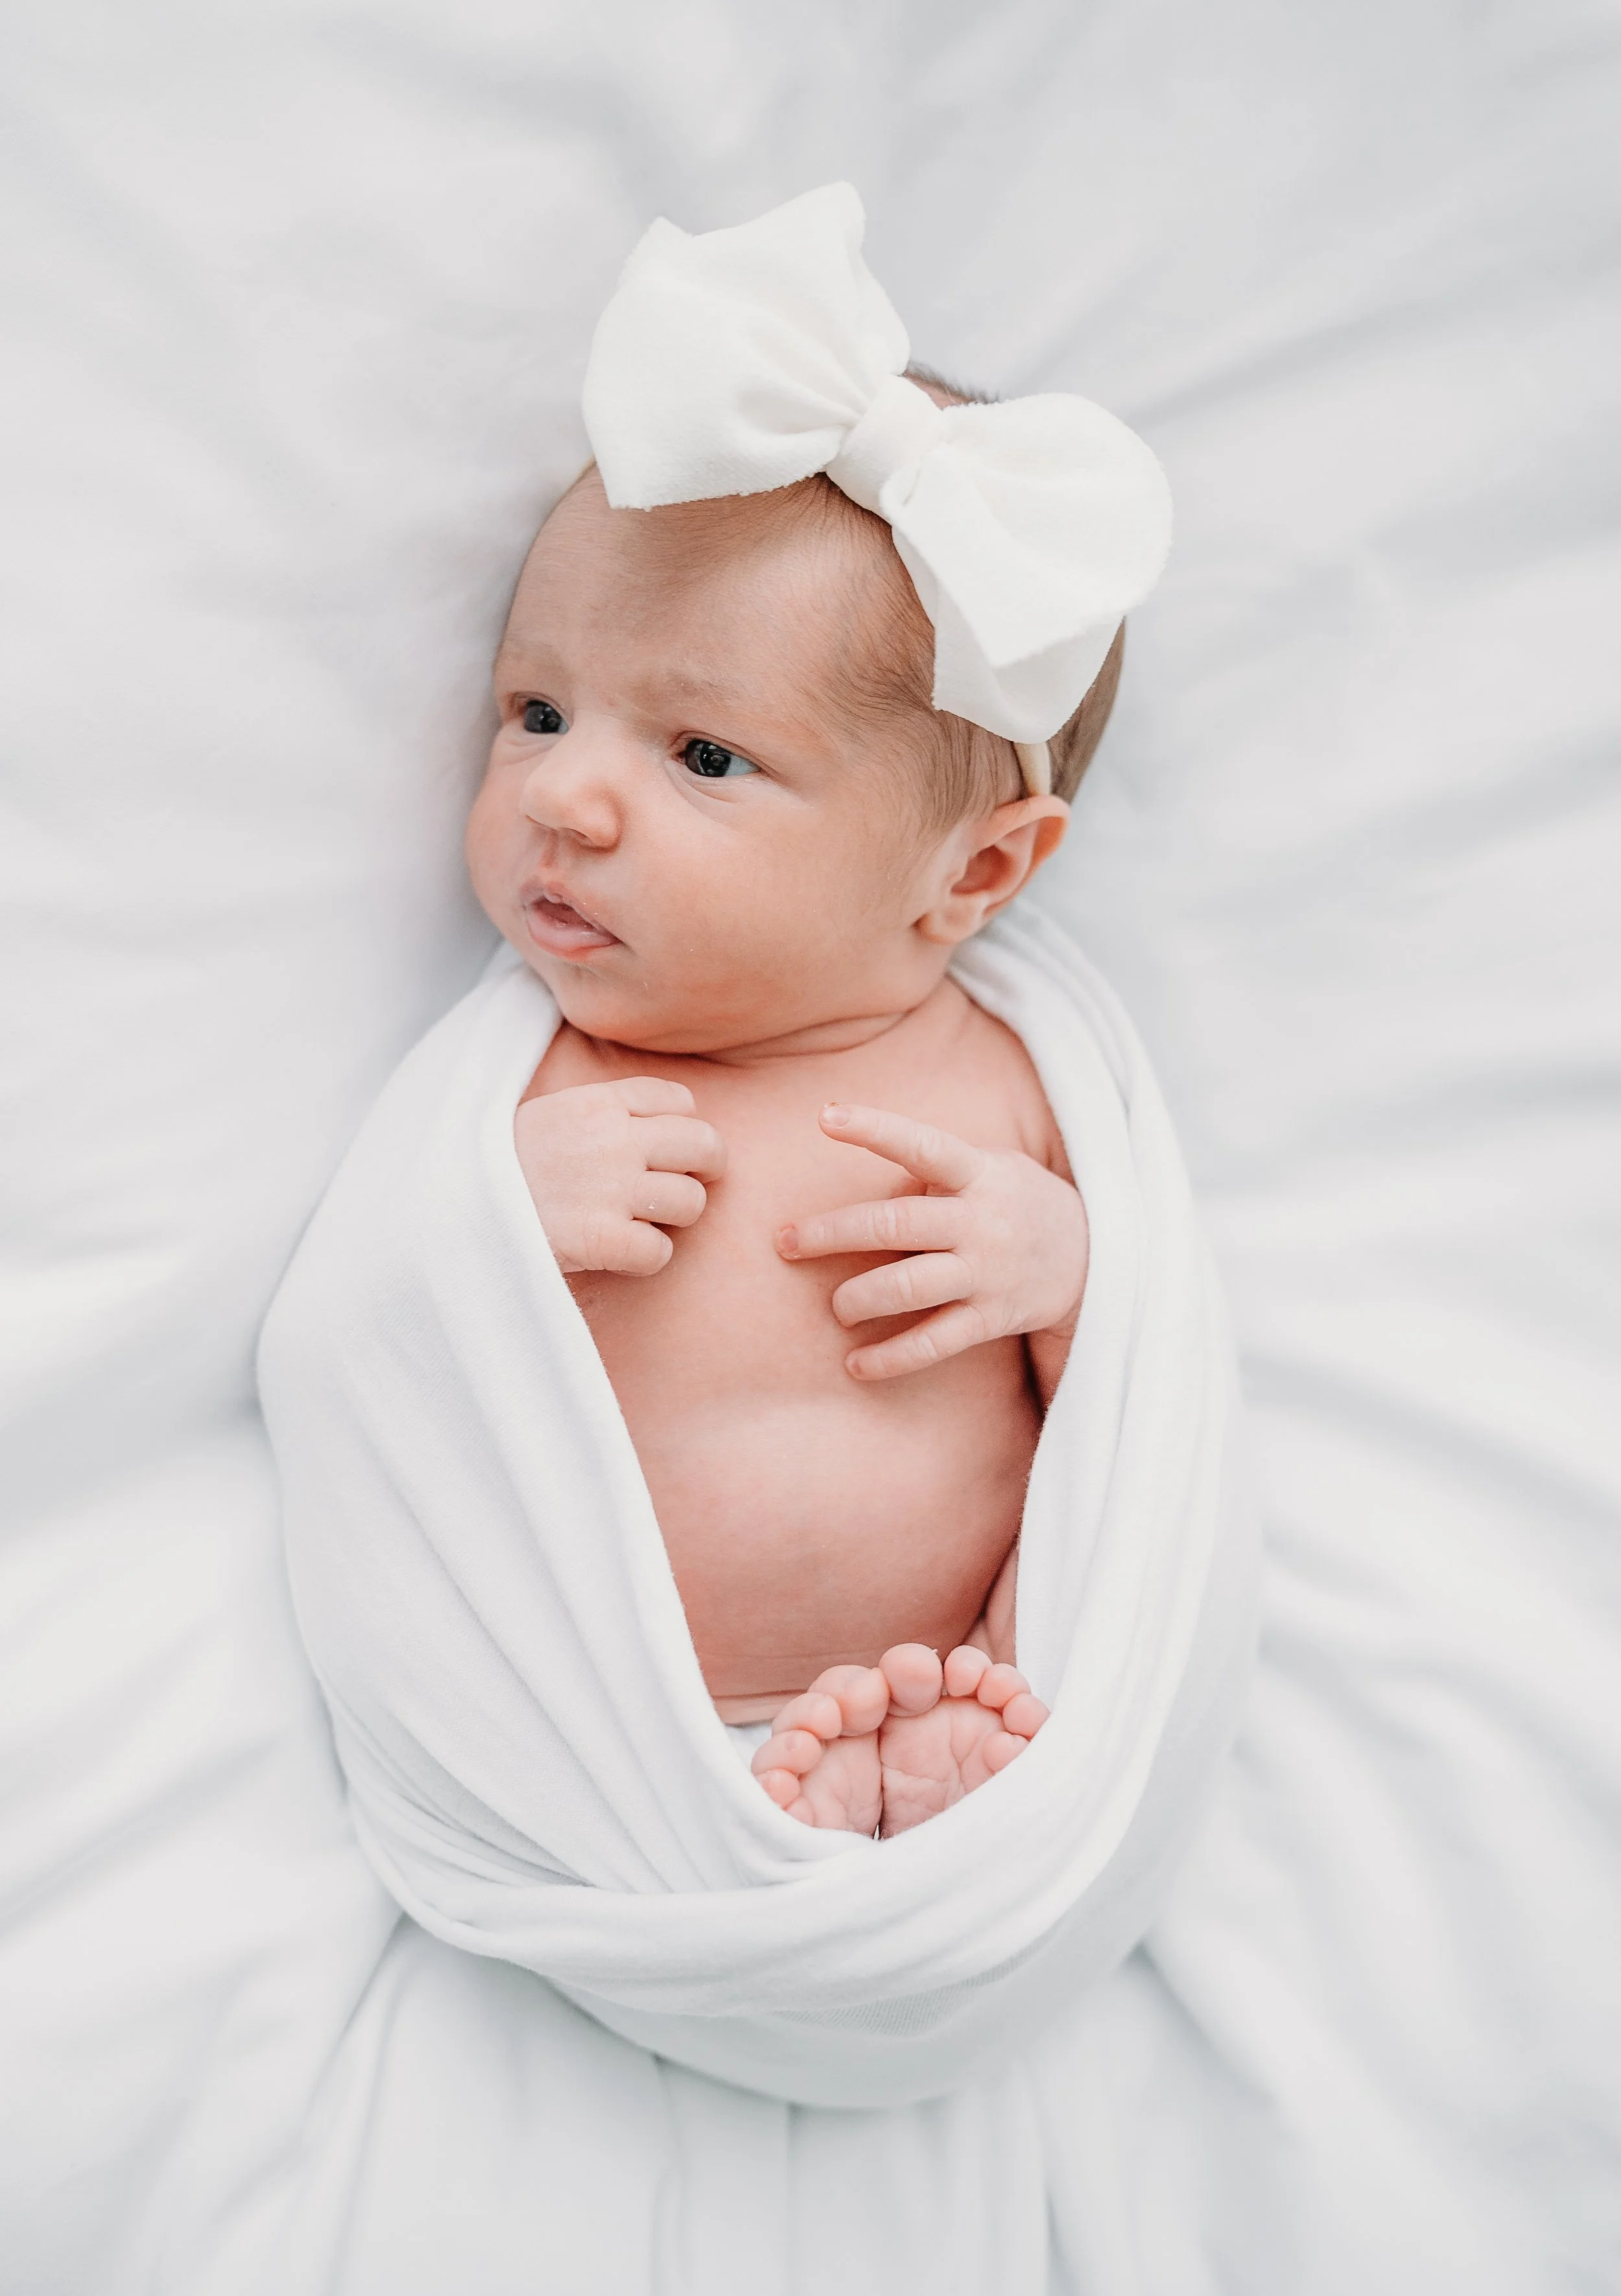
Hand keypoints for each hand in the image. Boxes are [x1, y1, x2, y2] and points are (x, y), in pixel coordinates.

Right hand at [514, 1078, 725, 1275]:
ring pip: (690, 1201)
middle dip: (704, 1169)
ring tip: (638, 1223)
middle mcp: (612, 1139)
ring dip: (672, 1219)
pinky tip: (618, 1254)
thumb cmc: (500, 1168)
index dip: (684, 1127)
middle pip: (705, 1145)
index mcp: (597, 1103)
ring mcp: (610, 1189)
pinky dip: (645, 1259)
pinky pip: (660, 1252)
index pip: (679, 1100)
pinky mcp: (601, 1239)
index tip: (669, 1149)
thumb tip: (662, 1119)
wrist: (449, 1211)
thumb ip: (601, 1114)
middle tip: (682, 1187)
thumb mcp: (548, 1117)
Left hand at [776, 1103, 1087, 1381]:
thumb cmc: (1014, 1201)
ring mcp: (986, 1273)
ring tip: (836, 1306)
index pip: (922, 1144)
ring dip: (860, 1298)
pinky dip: (892, 1357)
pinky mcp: (990, 1319)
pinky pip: (934, 1342)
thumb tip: (869, 1193)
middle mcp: (980, 1222)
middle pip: (896, 1224)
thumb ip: (930, 1173)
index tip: (825, 1116)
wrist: (1093, 1258)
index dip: (874, 1129)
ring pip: (910, 1286)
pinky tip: (856, 1364)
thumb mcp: (988, 1167)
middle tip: (785, 1241)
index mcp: (978, 1173)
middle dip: (832, 1233)